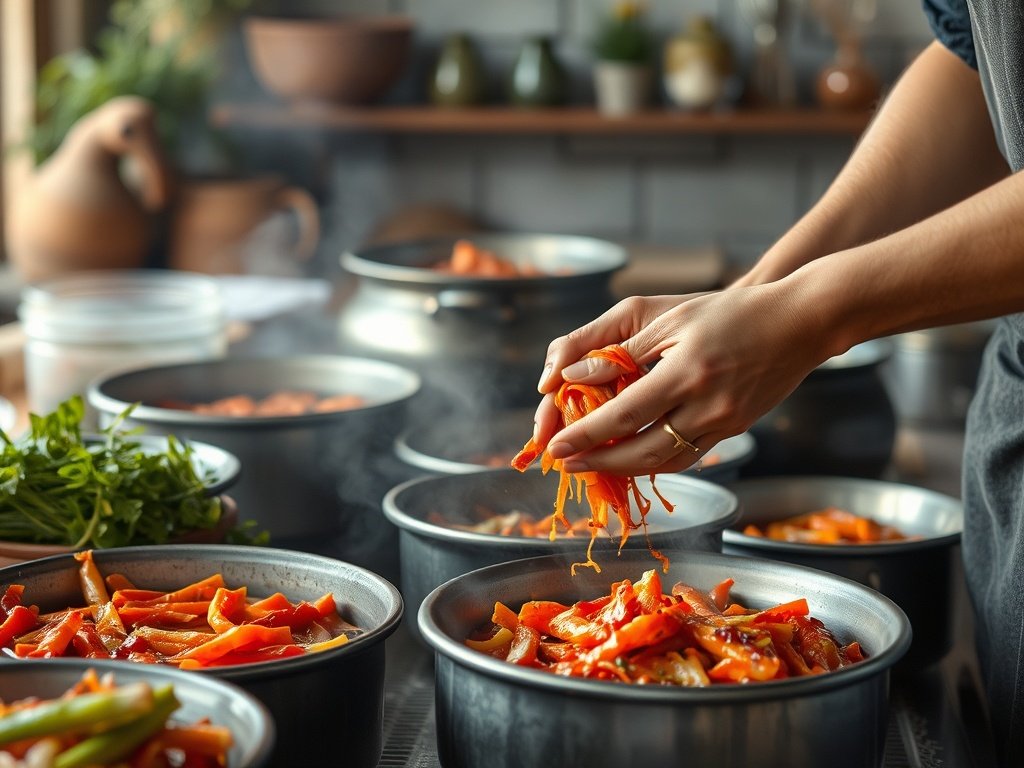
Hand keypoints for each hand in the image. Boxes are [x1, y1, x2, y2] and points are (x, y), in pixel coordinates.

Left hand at [533, 283, 834, 474]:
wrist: (801, 323)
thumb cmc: (732, 311)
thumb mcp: (671, 319)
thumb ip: (622, 353)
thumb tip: (574, 379)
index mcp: (686, 372)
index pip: (623, 415)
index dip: (585, 435)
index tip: (555, 446)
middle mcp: (707, 405)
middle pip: (642, 451)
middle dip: (599, 462)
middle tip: (567, 464)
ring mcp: (725, 422)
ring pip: (665, 461)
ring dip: (625, 468)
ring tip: (593, 464)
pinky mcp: (736, 428)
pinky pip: (689, 456)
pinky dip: (656, 461)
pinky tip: (632, 456)